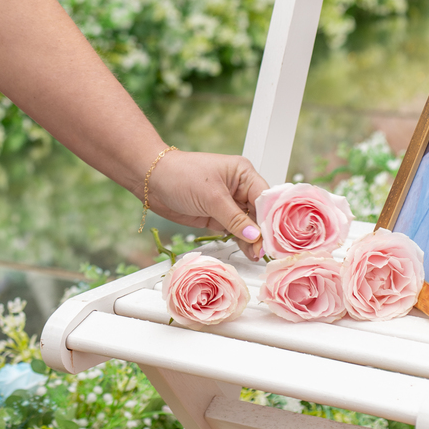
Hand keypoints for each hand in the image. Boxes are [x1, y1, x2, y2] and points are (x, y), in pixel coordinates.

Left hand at [149, 148, 266, 251]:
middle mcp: (239, 187)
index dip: (271, 218)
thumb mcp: (211, 197)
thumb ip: (235, 218)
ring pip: (249, 225)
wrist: (151, 181)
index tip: (276, 237)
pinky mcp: (218, 216)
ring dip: (253, 240)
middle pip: (259, 213)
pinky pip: (236, 230)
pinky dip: (242, 241)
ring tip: (257, 255)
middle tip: (268, 251)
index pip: (265, 197)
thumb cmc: (180, 175)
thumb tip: (255, 235)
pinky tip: (248, 252)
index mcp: (243, 173)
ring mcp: (228, 203)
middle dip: (263, 232)